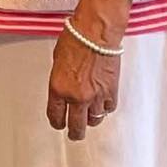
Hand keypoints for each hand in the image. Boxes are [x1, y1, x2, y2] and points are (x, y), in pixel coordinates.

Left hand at [46, 0, 131, 139]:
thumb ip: (60, 80)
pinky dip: (105, 108)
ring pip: (94, 120)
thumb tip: (64, 89)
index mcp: (58, 88)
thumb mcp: (57, 61)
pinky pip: (108, 109)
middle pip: (76, 126)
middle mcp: (76, 96)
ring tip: (89, 119)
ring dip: (90, 119)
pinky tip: (102, 105)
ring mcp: (95, 96)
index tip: (58, 124)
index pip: (55, 115)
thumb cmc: (75, 39)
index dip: (56, 122)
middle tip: (74, 134)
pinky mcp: (111, 92)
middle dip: (74, 132)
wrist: (95, 33)